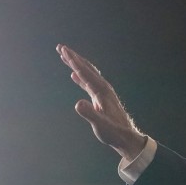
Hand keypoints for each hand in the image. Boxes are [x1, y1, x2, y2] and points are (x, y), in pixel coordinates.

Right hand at [57, 44, 147, 160]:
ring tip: (65, 56)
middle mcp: (103, 88)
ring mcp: (102, 92)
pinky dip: (80, 76)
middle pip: (86, 68)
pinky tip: (74, 75)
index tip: (64, 51)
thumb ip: (90, 114)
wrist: (126, 137)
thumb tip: (78, 104)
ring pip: (88, 73)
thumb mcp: (100, 125)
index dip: (74, 62)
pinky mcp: (101, 98)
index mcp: (102, 92)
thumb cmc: (113, 132)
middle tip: (60, 47)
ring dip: (76, 64)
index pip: (85, 73)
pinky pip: (89, 83)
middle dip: (73, 57)